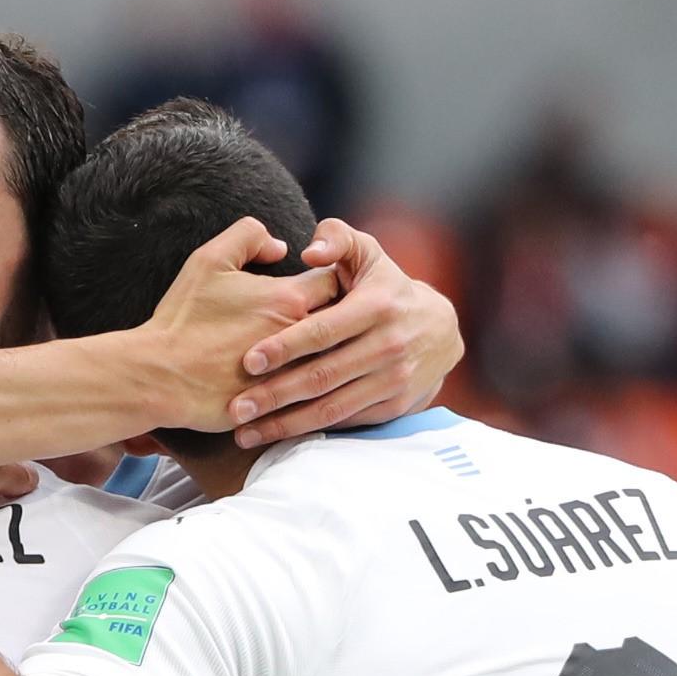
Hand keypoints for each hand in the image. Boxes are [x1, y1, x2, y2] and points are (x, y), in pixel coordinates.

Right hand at [144, 216, 343, 431]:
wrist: (159, 377)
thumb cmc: (183, 318)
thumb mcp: (209, 260)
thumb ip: (248, 237)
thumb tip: (280, 247)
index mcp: (290, 299)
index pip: (336, 281)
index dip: (327, 279)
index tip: (316, 284)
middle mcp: (301, 337)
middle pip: (342, 323)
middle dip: (336, 318)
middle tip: (323, 317)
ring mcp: (295, 375)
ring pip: (332, 361)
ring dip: (326, 355)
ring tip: (316, 351)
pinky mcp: (284, 407)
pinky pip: (313, 395)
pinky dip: (311, 387)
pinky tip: (302, 384)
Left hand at [229, 218, 463, 447]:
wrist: (440, 330)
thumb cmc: (385, 286)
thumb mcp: (368, 253)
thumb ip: (336, 239)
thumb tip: (308, 251)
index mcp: (376, 306)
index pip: (323, 331)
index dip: (284, 347)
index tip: (248, 362)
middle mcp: (388, 345)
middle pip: (322, 377)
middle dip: (275, 395)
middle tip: (236, 408)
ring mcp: (394, 379)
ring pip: (332, 407)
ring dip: (286, 424)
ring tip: (246, 433)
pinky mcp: (395, 405)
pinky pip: (346, 421)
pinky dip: (311, 431)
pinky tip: (278, 436)